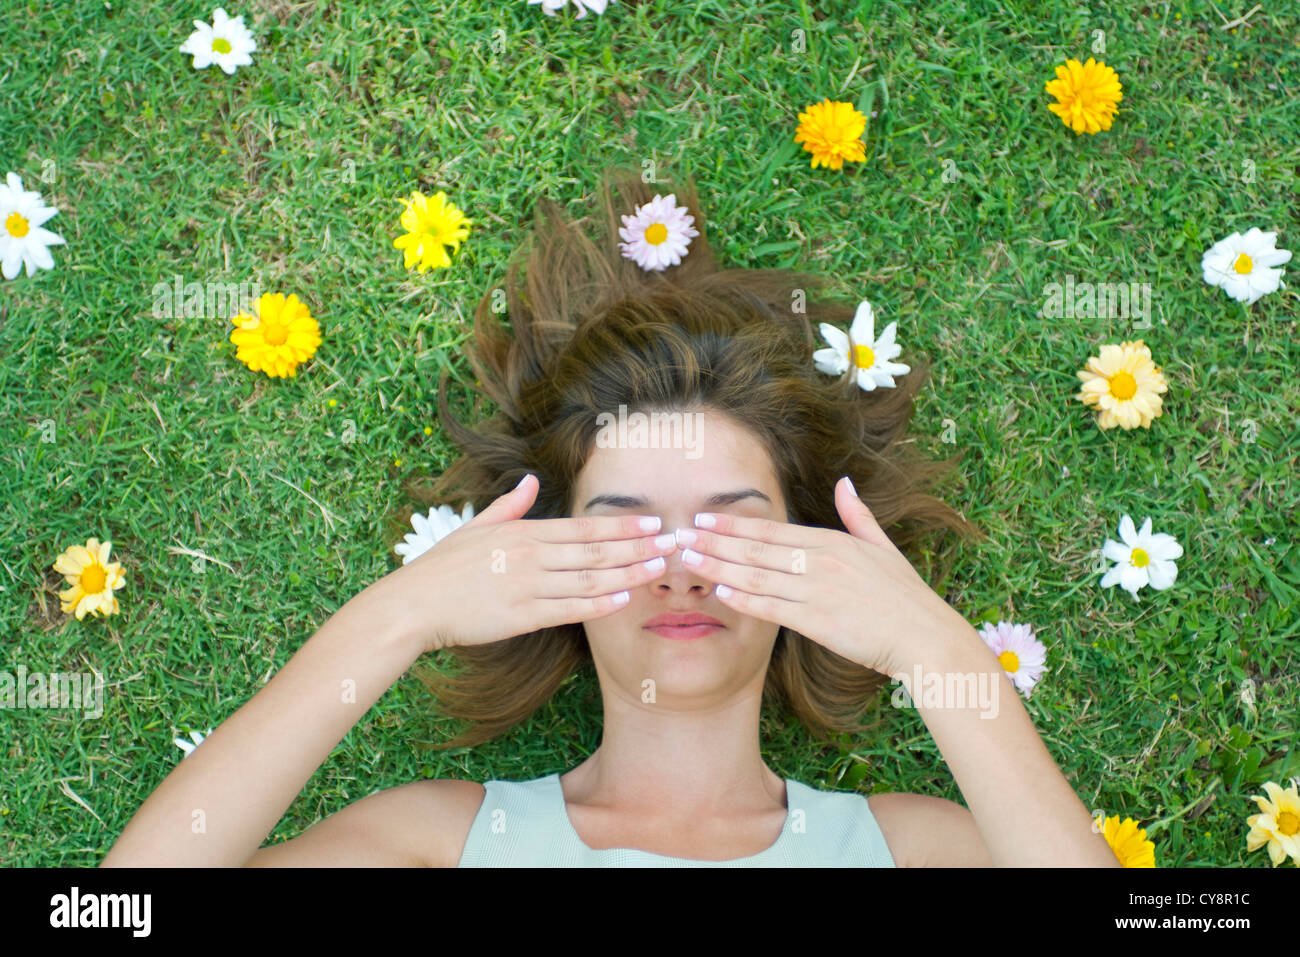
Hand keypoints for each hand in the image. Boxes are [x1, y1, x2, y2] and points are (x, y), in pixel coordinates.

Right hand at [378, 474, 677, 653]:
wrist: (415, 604)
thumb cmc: (444, 566)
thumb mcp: (476, 525)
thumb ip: (510, 505)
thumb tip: (531, 480)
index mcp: (524, 532)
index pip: (584, 527)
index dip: (621, 526)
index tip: (652, 523)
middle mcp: (531, 556)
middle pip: (595, 551)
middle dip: (638, 547)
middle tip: (672, 543)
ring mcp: (527, 586)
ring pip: (590, 580)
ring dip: (629, 574)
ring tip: (659, 569)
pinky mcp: (521, 616)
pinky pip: (568, 610)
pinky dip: (599, 605)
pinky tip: (624, 601)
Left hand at [674, 477, 973, 675]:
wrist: (925, 637)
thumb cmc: (905, 596)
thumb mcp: (883, 546)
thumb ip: (858, 515)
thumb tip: (844, 482)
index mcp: (832, 542)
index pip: (772, 529)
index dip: (734, 524)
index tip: (704, 518)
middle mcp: (821, 562)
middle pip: (757, 549)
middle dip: (714, 542)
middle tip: (680, 536)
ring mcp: (818, 591)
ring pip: (758, 576)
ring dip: (719, 568)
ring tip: (689, 561)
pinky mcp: (819, 622)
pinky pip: (773, 608)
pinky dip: (745, 600)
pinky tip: (720, 594)